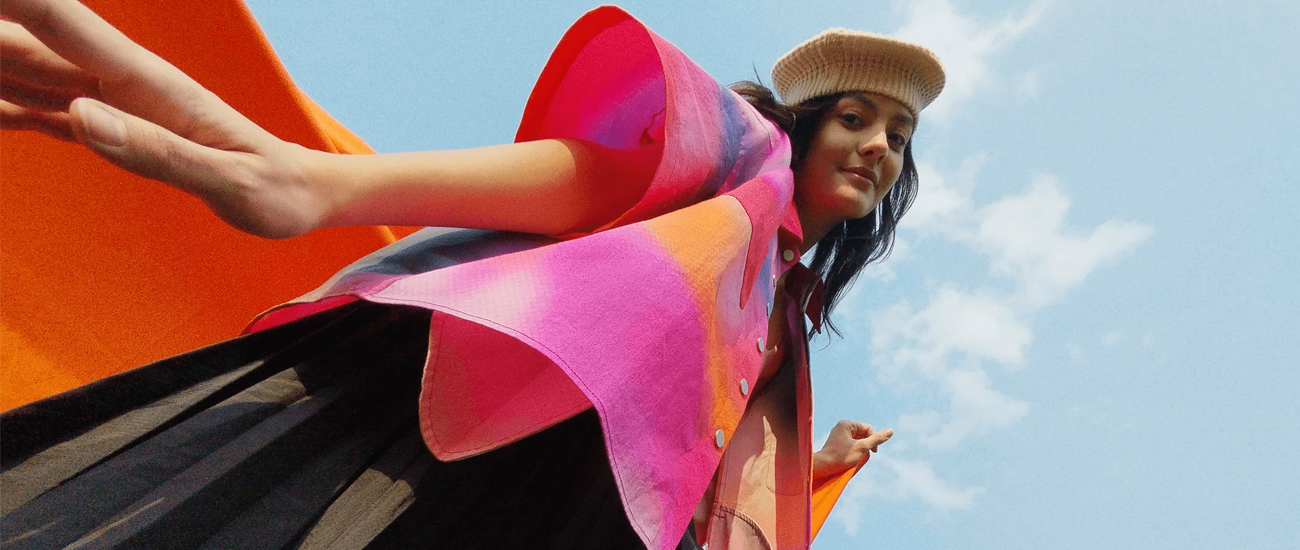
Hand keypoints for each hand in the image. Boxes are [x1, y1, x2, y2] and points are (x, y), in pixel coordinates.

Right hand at [0, 0, 323, 237]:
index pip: (67, 26)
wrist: (299, 195)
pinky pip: (42, 109)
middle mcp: (121, 84)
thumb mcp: (228, 182)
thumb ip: (159, 151)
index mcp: (149, 86)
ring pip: (26, 70)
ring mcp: (113, 105)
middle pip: (29, 40)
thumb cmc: (272, 191)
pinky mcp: (113, 129)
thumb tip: (82, 115)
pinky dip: (2, 104)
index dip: (22, 2)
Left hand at [813, 420, 892, 476]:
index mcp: (846, 424)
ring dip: (860, 450)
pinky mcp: (836, 443)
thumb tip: (891, 431)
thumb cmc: (841, 457)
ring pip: (857, 441)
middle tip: (861, 456)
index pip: (868, 428)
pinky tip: (850, 460)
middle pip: (862, 434)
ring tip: (854, 458)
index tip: (873, 452)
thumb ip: (877, 439)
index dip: (873, 440)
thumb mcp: (862, 448)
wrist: (822, 467)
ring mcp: (838, 435)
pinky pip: (850, 445)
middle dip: (865, 445)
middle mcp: (841, 427)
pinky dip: (854, 452)